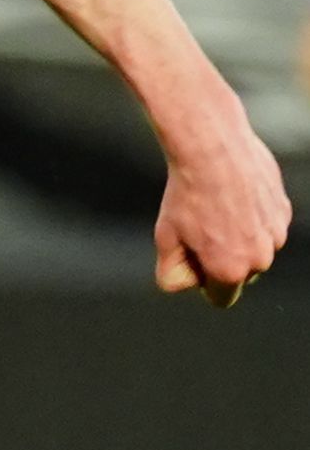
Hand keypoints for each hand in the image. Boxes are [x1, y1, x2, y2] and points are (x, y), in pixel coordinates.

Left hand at [154, 111, 290, 305]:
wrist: (214, 151)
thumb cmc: (187, 196)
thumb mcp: (166, 240)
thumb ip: (172, 273)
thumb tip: (184, 283)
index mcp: (232, 271)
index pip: (221, 297)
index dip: (202, 280)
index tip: (193, 258)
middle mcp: (261, 258)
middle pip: (238, 271)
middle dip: (220, 258)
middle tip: (199, 227)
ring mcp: (277, 233)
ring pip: (253, 247)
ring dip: (237, 236)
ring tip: (215, 209)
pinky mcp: (283, 210)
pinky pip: (264, 225)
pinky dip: (251, 216)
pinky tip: (232, 196)